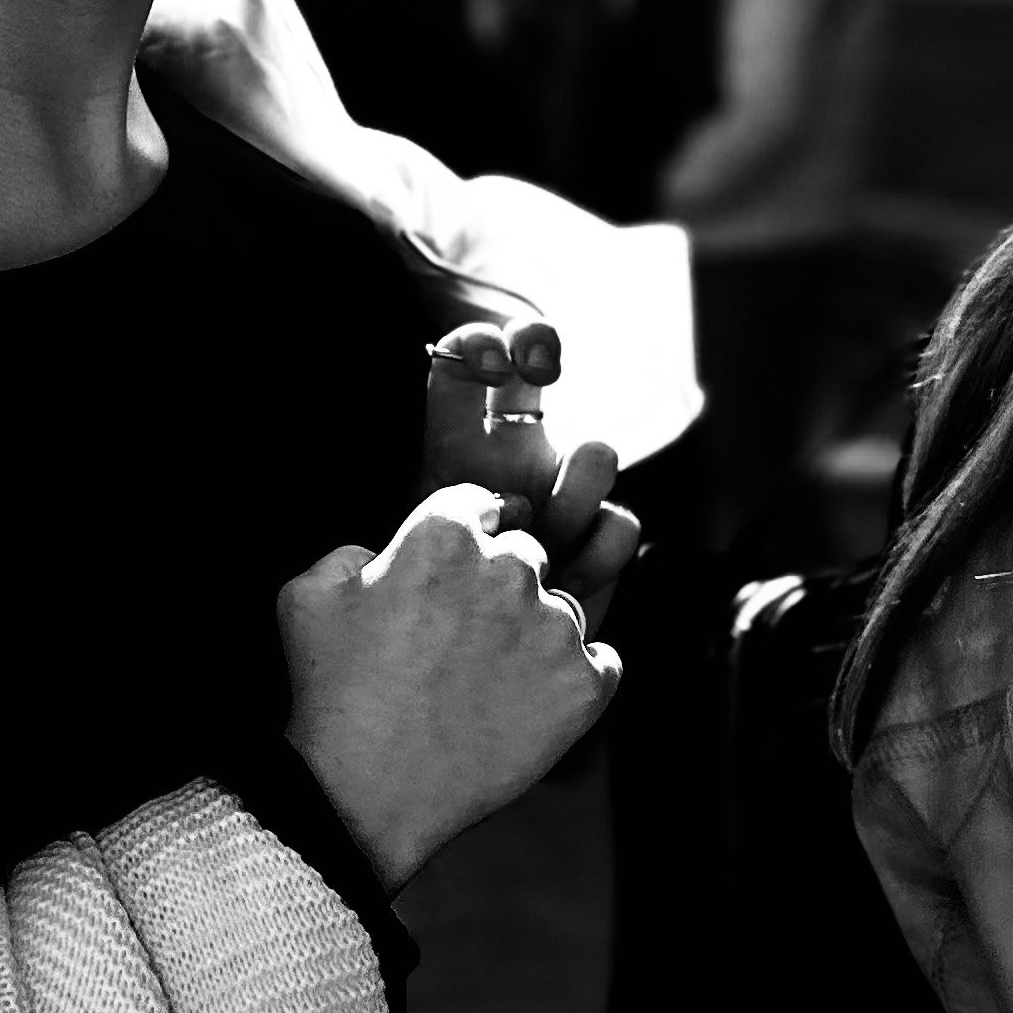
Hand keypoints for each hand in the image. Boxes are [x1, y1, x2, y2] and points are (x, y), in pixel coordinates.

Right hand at [279, 483, 621, 892]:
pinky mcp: (584, 686)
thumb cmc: (329, 690)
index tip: (452, 574)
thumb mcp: (305, 595)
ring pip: (564, 609)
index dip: (464, 536)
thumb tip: (385, 554)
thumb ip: (351, 551)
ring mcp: (554, 628)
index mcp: (445, 535)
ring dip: (537, 634)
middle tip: (462, 640)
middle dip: (499, 585)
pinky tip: (526, 706)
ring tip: (488, 683)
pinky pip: (601, 663)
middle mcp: (510, 569)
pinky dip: (571, 681)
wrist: (365, 793)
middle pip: (526, 553)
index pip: (480, 504)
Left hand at [420, 317, 638, 635]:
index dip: (481, 344)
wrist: (459, 668)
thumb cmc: (416, 607)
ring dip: (572, 496)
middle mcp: (511, 449)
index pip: (465, 360)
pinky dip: (596, 555)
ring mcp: (563, 491)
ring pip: (596, 452)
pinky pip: (620, 525)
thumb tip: (428, 505)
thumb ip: (403, 522)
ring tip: (538, 541)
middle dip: (538, 344)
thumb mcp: (393, 557)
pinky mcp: (600, 541)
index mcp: (452, 441)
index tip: (489, 365)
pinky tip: (565, 585)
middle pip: (533, 355)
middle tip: (538, 369)